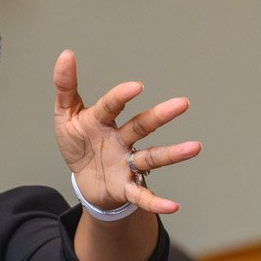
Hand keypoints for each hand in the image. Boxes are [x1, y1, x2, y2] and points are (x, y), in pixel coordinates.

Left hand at [53, 49, 201, 213]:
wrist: (84, 181)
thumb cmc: (79, 144)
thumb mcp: (66, 116)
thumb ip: (66, 86)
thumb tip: (66, 53)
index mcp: (103, 121)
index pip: (112, 106)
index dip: (121, 97)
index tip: (136, 87)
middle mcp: (121, 139)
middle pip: (142, 126)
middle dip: (160, 116)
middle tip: (183, 103)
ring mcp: (126, 163)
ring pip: (151, 157)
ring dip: (173, 154)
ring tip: (195, 147)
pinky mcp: (126, 187)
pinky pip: (142, 195)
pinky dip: (157, 202)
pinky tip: (174, 206)